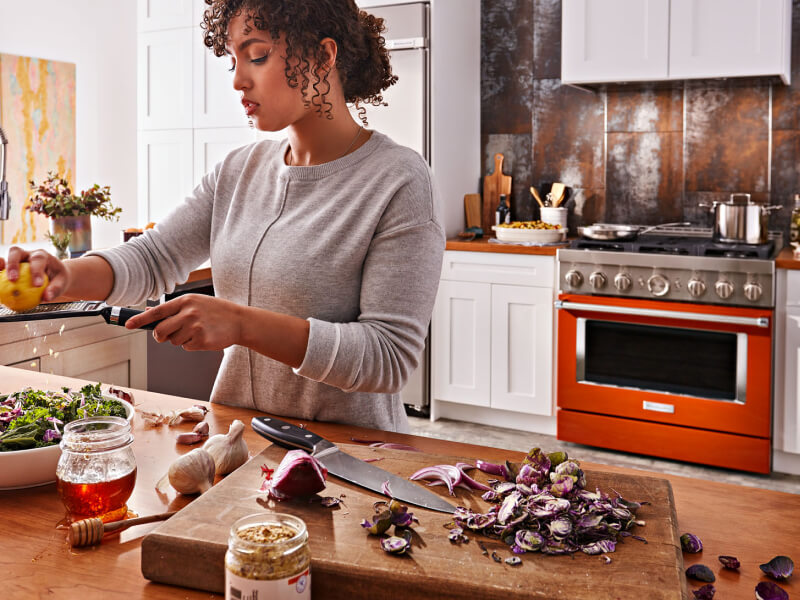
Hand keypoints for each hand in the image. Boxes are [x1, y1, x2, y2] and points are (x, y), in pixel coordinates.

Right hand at [0, 246, 69, 301]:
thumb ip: (55, 289)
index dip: (36, 271)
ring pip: (6, 258)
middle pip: (16, 252)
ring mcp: (18, 259)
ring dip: (3, 266)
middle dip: (13, 264)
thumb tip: (46, 298)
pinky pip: (2, 268)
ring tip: (0, 280)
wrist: (55, 274)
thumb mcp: (62, 282)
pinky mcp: (11, 266)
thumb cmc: (58, 278)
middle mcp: (28, 254)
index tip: (37, 285)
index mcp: (42, 255)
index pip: (38, 259)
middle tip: (13, 280)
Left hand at [125, 293, 242, 351]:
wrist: (239, 321)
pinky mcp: (201, 340)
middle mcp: (188, 313)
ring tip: (196, 331)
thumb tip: (151, 311)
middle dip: (161, 336)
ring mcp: (195, 327)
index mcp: (185, 301)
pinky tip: (204, 337)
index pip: (157, 312)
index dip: (140, 320)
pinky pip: (186, 347)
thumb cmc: (216, 311)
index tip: (127, 325)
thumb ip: (174, 308)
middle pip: (160, 331)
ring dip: (181, 340)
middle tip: (169, 335)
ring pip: (173, 341)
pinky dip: (192, 345)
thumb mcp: (196, 302)